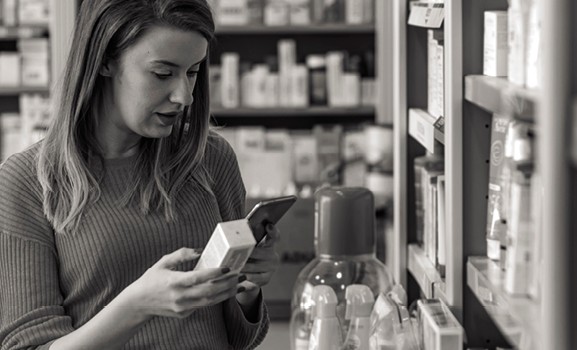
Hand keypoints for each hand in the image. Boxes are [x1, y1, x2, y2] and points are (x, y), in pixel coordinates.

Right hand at [118, 248, 242, 320]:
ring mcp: (182, 307)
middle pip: (209, 292)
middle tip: (241, 275)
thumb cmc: (152, 279)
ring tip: (241, 284)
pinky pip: (204, 305)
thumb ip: (182, 254)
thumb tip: (201, 250)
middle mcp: (179, 296)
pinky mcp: (184, 313)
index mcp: (174, 282)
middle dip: (228, 284)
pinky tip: (227, 291)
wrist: (139, 303)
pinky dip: (217, 298)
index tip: (228, 267)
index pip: (198, 278)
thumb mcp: (164, 262)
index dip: (214, 273)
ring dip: (227, 293)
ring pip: (210, 301)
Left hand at [237, 223, 280, 298]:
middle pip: (261, 252)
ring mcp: (271, 268)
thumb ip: (246, 241)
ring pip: (255, 266)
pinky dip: (246, 276)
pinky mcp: (266, 278)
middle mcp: (272, 255)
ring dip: (243, 266)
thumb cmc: (249, 258)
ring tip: (232, 265)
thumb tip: (231, 232)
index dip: (272, 231)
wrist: (254, 276)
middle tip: (237, 252)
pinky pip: (255, 277)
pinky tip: (237, 275)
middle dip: (249, 253)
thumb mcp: (250, 248)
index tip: (268, 226)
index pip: (274, 236)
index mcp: (269, 245)